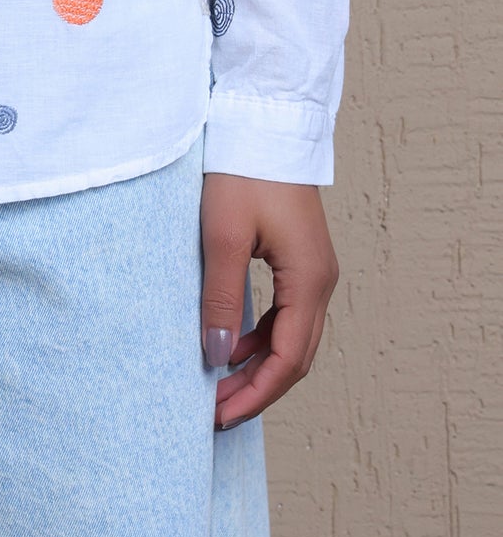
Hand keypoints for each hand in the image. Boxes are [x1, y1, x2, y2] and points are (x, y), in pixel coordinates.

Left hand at [200, 173, 338, 429]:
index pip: (288, 360)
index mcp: (310, 280)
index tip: (219, 415)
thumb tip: (218, 355)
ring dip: (259, 364)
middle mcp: (321, 281)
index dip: (255, 393)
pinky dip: (262, 336)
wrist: (266, 121)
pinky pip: (287, 313)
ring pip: (293, 337)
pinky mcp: (300, 258)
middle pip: (296, 356)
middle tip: (215, 411)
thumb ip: (223, 297)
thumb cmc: (244, 170)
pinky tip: (233, 342)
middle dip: (257, 388)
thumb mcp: (223, 234)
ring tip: (219, 384)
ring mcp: (313, 269)